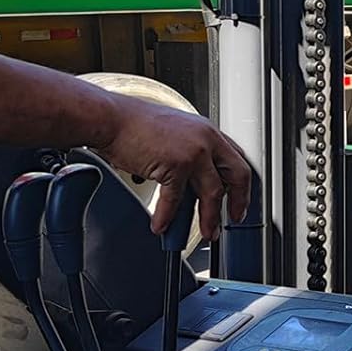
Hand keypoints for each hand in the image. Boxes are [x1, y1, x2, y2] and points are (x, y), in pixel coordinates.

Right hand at [96, 95, 251, 240]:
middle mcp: (206, 140)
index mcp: (208, 131)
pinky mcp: (175, 165)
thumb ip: (191, 151)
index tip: (240, 196)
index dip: (242, 182)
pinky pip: (175, 199)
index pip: (237, 159)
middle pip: (237, 176)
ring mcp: (193, 152)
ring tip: (207, 232)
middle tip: (234, 218)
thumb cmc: (134, 124)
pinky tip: (162, 225)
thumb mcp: (176, 132)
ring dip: (209, 218)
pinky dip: (167, 216)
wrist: (110, 118)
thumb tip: (195, 180)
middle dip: (238, 202)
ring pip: (212, 193)